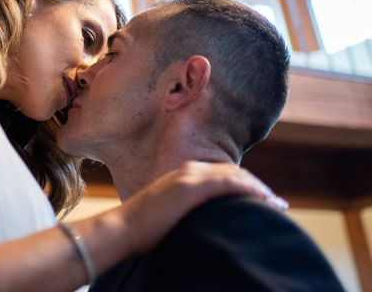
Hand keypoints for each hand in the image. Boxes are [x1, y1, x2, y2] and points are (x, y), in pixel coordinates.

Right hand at [117, 161, 286, 253]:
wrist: (122, 228)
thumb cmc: (141, 229)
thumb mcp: (166, 214)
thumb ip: (184, 210)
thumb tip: (200, 224)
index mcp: (182, 175)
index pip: (220, 174)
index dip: (242, 184)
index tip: (259, 198)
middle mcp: (188, 170)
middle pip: (232, 172)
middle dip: (255, 185)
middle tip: (275, 202)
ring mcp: (190, 176)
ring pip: (235, 175)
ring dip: (258, 188)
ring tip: (276, 203)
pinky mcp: (192, 187)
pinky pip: (230, 182)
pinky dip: (250, 189)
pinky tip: (264, 200)